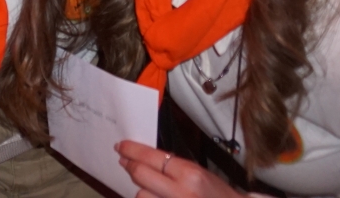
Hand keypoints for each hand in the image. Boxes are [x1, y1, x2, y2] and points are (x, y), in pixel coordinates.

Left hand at [116, 142, 242, 197]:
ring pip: (141, 195)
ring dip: (141, 189)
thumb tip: (145, 158)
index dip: (132, 150)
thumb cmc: (217, 195)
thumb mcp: (199, 173)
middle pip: (141, 175)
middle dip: (129, 166)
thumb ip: (173, 166)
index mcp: (190, 174)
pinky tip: (152, 196)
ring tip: (147, 186)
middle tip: (124, 161)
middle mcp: (181, 192)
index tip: (122, 146)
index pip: (151, 157)